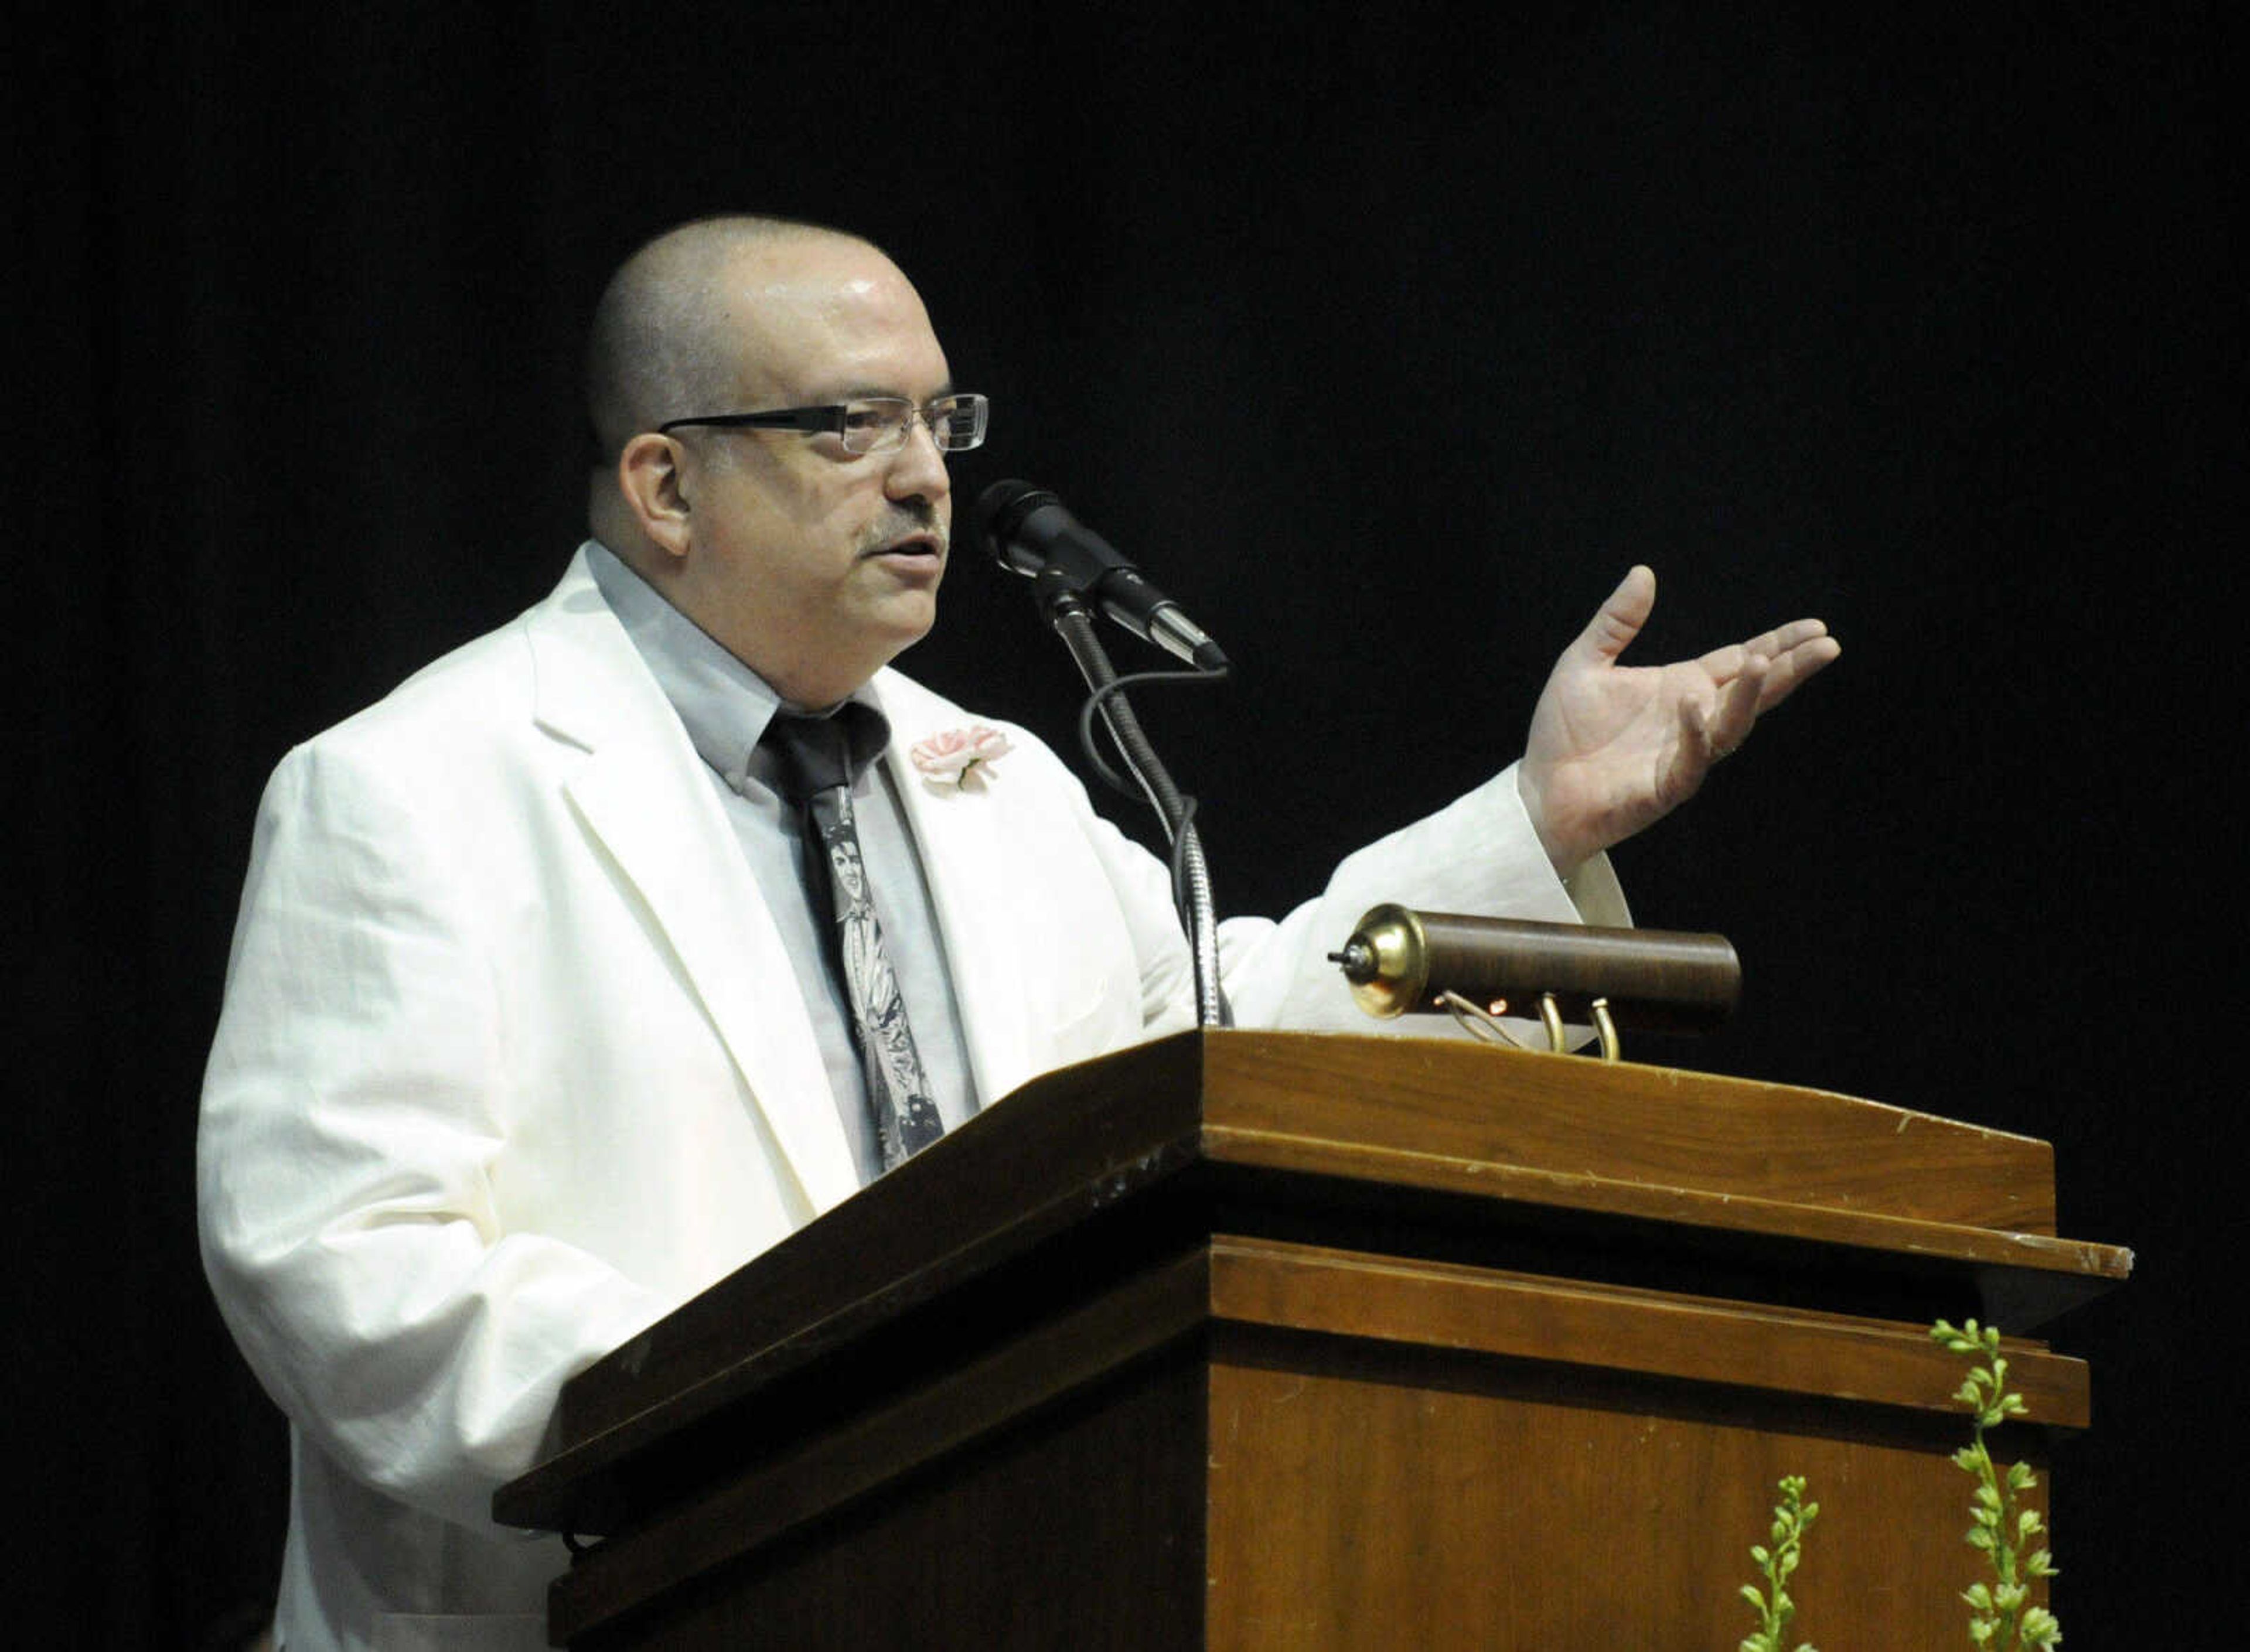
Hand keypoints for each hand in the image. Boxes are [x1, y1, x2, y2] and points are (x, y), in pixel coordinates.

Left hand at [1517, 566, 1839, 873]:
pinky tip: (1696, 705)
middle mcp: (1693, 718)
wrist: (1538, 790)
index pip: (1740, 661)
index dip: (1778, 645)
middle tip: (1826, 646)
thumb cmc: (1563, 731)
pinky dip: (1695, 733)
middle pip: (1753, 691)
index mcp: (1682, 687)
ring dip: (1750, 695)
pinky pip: (1690, 760)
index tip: (1814, 627)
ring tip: (1764, 662)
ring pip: (1732, 725)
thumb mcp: (1585, 662)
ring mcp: (1684, 754)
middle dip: (1789, 668)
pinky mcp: (1665, 786)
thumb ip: (1616, 621)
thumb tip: (1643, 572)